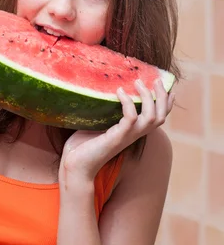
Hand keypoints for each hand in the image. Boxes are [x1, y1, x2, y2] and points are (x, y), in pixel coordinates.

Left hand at [59, 79, 174, 182]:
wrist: (76, 165)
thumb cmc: (84, 146)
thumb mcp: (99, 125)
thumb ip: (107, 112)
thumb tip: (103, 91)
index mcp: (134, 132)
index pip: (158, 118)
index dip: (167, 104)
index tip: (169, 88)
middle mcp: (134, 135)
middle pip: (160, 116)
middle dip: (161, 97)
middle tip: (155, 80)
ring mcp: (127, 137)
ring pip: (151, 117)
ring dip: (147, 97)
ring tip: (137, 82)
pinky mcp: (117, 137)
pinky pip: (130, 118)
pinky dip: (128, 103)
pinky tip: (120, 92)